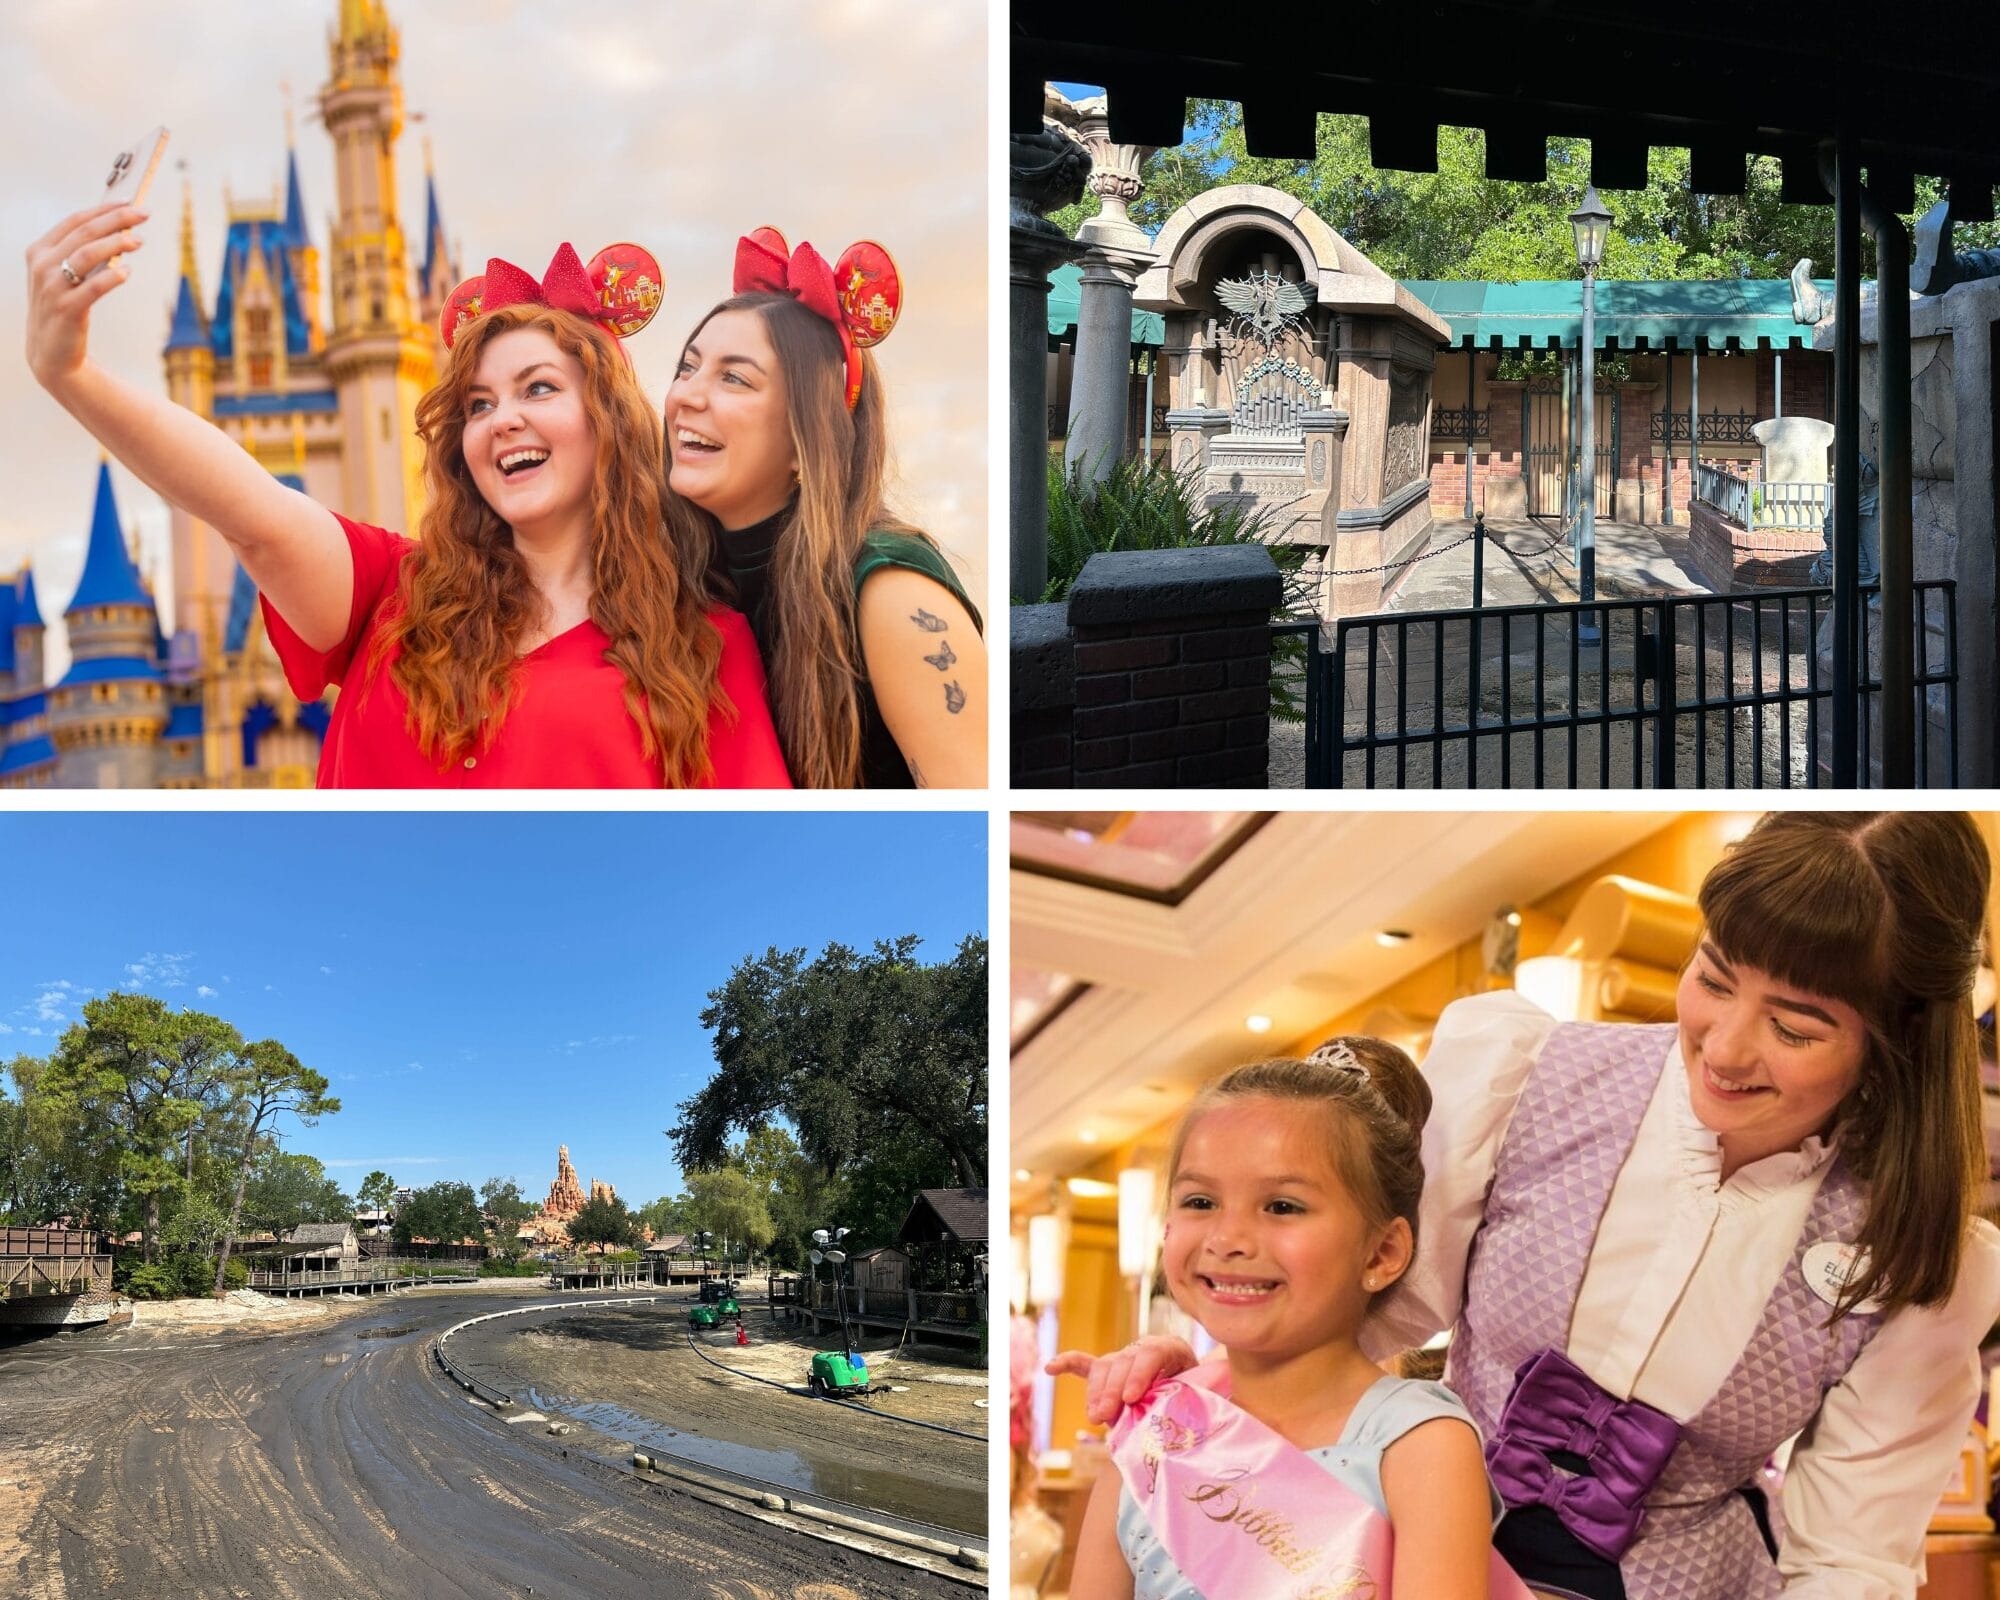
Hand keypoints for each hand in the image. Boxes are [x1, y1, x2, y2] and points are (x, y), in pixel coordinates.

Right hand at [25, 201, 147, 390]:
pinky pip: (93, 287)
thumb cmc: (65, 308)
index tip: (129, 202)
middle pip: (84, 232)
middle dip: (116, 219)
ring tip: (139, 241)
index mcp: (39, 251)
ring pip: (87, 254)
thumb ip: (83, 254)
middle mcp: (42, 265)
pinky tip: (128, 272)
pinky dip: (113, 277)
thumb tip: (120, 232)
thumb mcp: (66, 277)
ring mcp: (52, 287)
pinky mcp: (66, 309)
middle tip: (143, 214)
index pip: (74, 221)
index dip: (103, 209)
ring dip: (116, 243)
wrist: (53, 354)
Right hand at [1045, 1334, 1197, 1425]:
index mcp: (1172, 1349)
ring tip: (1094, 1416)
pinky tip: (1050, 1368)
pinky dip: (1068, 1365)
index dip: (1139, 1375)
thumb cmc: (1205, 1396)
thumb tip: (1186, 1420)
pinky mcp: (1110, 1370)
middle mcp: (1145, 1349)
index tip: (1131, 1398)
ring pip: (1104, 1367)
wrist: (1201, 1388)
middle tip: (1105, 1415)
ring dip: (1096, 1392)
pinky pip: (1086, 1365)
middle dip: (1112, 1389)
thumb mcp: (1205, 1395)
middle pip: (1122, 1362)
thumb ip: (1192, 1402)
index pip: (1151, 1355)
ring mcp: (1124, 1358)